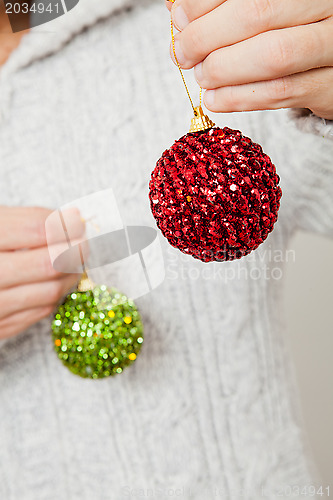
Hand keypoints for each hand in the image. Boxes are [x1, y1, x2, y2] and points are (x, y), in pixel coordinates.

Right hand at [0, 206, 84, 339]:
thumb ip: (25, 221)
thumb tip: (71, 219)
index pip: (36, 229)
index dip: (65, 223)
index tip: (78, 220)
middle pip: (48, 263)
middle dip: (76, 250)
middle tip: (86, 242)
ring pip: (49, 292)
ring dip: (72, 275)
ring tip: (76, 261)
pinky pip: (39, 312)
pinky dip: (55, 294)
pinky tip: (56, 281)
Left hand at [168, 0, 332, 119]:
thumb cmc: (293, 29)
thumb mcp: (266, 9)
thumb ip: (227, 7)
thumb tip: (177, 11)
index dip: (204, 3)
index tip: (179, 18)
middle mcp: (328, 5)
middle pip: (257, 13)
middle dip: (207, 36)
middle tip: (184, 53)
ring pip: (272, 56)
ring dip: (224, 69)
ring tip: (202, 76)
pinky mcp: (329, 86)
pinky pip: (280, 93)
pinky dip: (239, 98)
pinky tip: (215, 99)